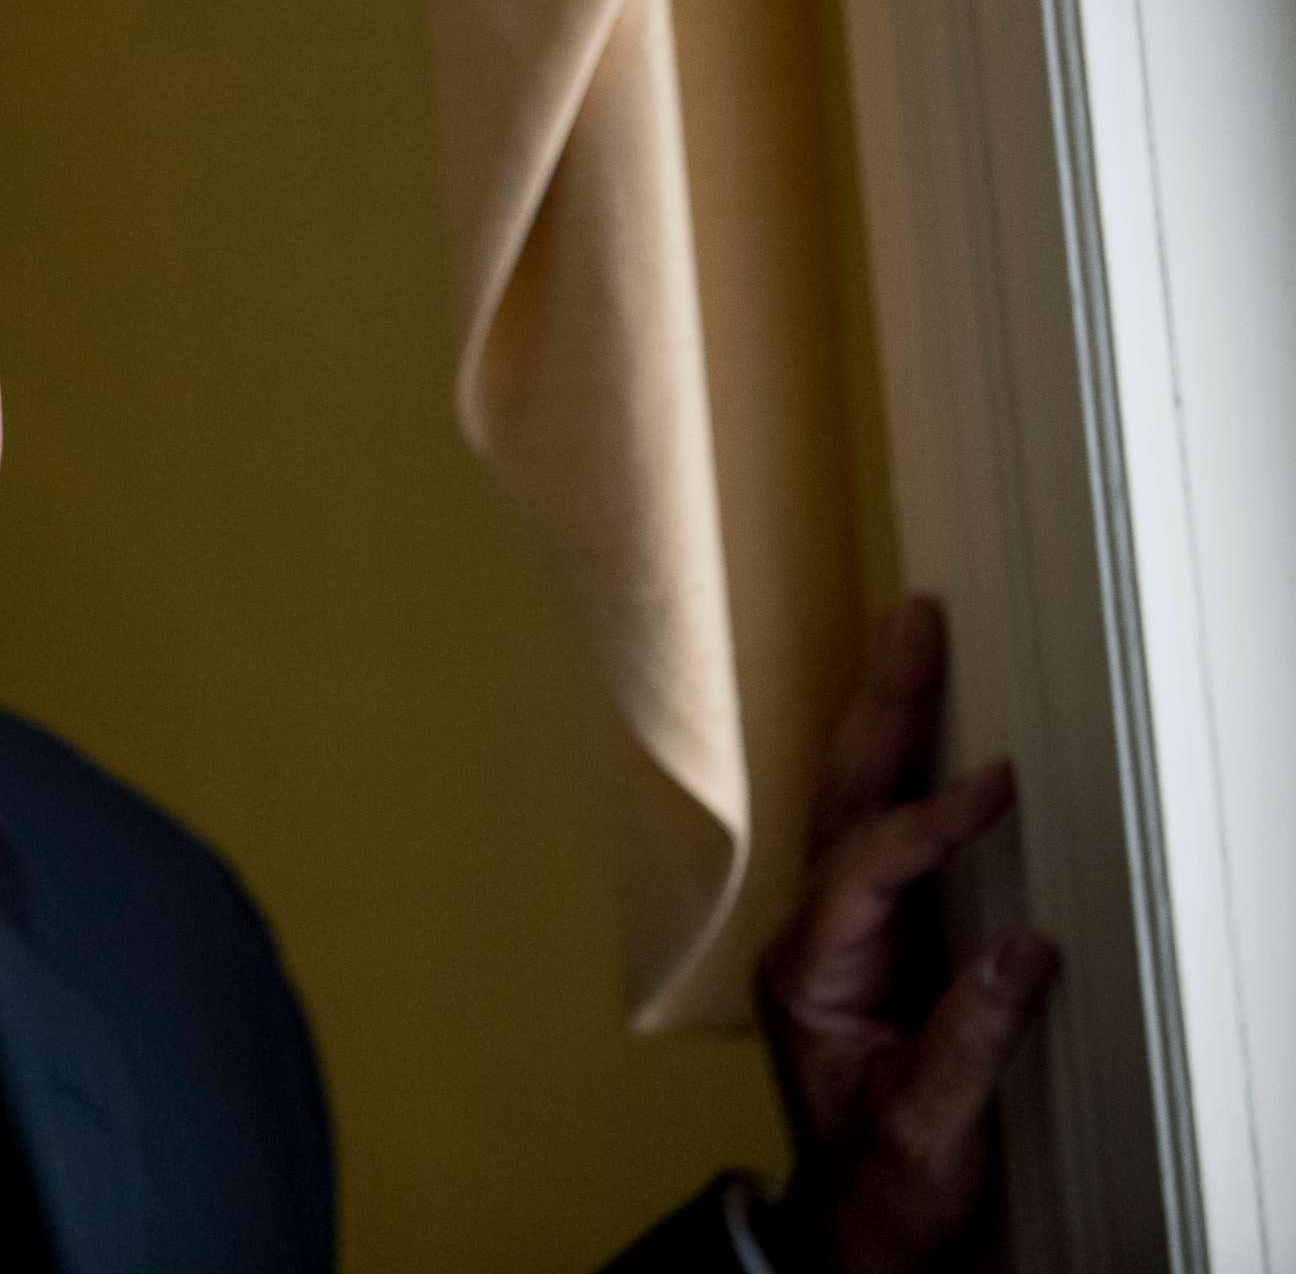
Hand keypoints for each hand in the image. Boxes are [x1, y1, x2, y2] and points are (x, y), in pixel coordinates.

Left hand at [752, 599, 1059, 1272]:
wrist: (859, 1232)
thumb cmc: (882, 1188)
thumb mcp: (925, 1131)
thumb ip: (968, 1041)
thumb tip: (1023, 947)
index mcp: (807, 974)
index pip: (864, 867)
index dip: (929, 823)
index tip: (997, 784)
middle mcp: (812, 938)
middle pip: (843, 799)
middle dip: (881, 708)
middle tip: (914, 619)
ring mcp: (843, 934)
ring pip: (859, 803)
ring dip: (889, 719)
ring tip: (917, 636)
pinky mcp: (881, 941)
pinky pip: (893, 836)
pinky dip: (916, 773)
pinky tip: (939, 727)